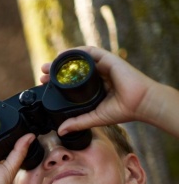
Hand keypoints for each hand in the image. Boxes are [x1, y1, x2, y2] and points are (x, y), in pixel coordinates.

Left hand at [39, 46, 155, 133]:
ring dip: (63, 60)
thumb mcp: (94, 118)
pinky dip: (77, 52)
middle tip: (42, 72)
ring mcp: (103, 66)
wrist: (140, 103)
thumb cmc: (123, 110)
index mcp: (95, 87)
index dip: (58, 82)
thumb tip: (61, 131)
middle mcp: (98, 75)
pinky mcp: (109, 60)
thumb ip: (77, 123)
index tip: (45, 83)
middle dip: (56, 70)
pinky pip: (90, 52)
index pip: (72, 82)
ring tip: (49, 64)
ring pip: (79, 60)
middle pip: (73, 69)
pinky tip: (64, 54)